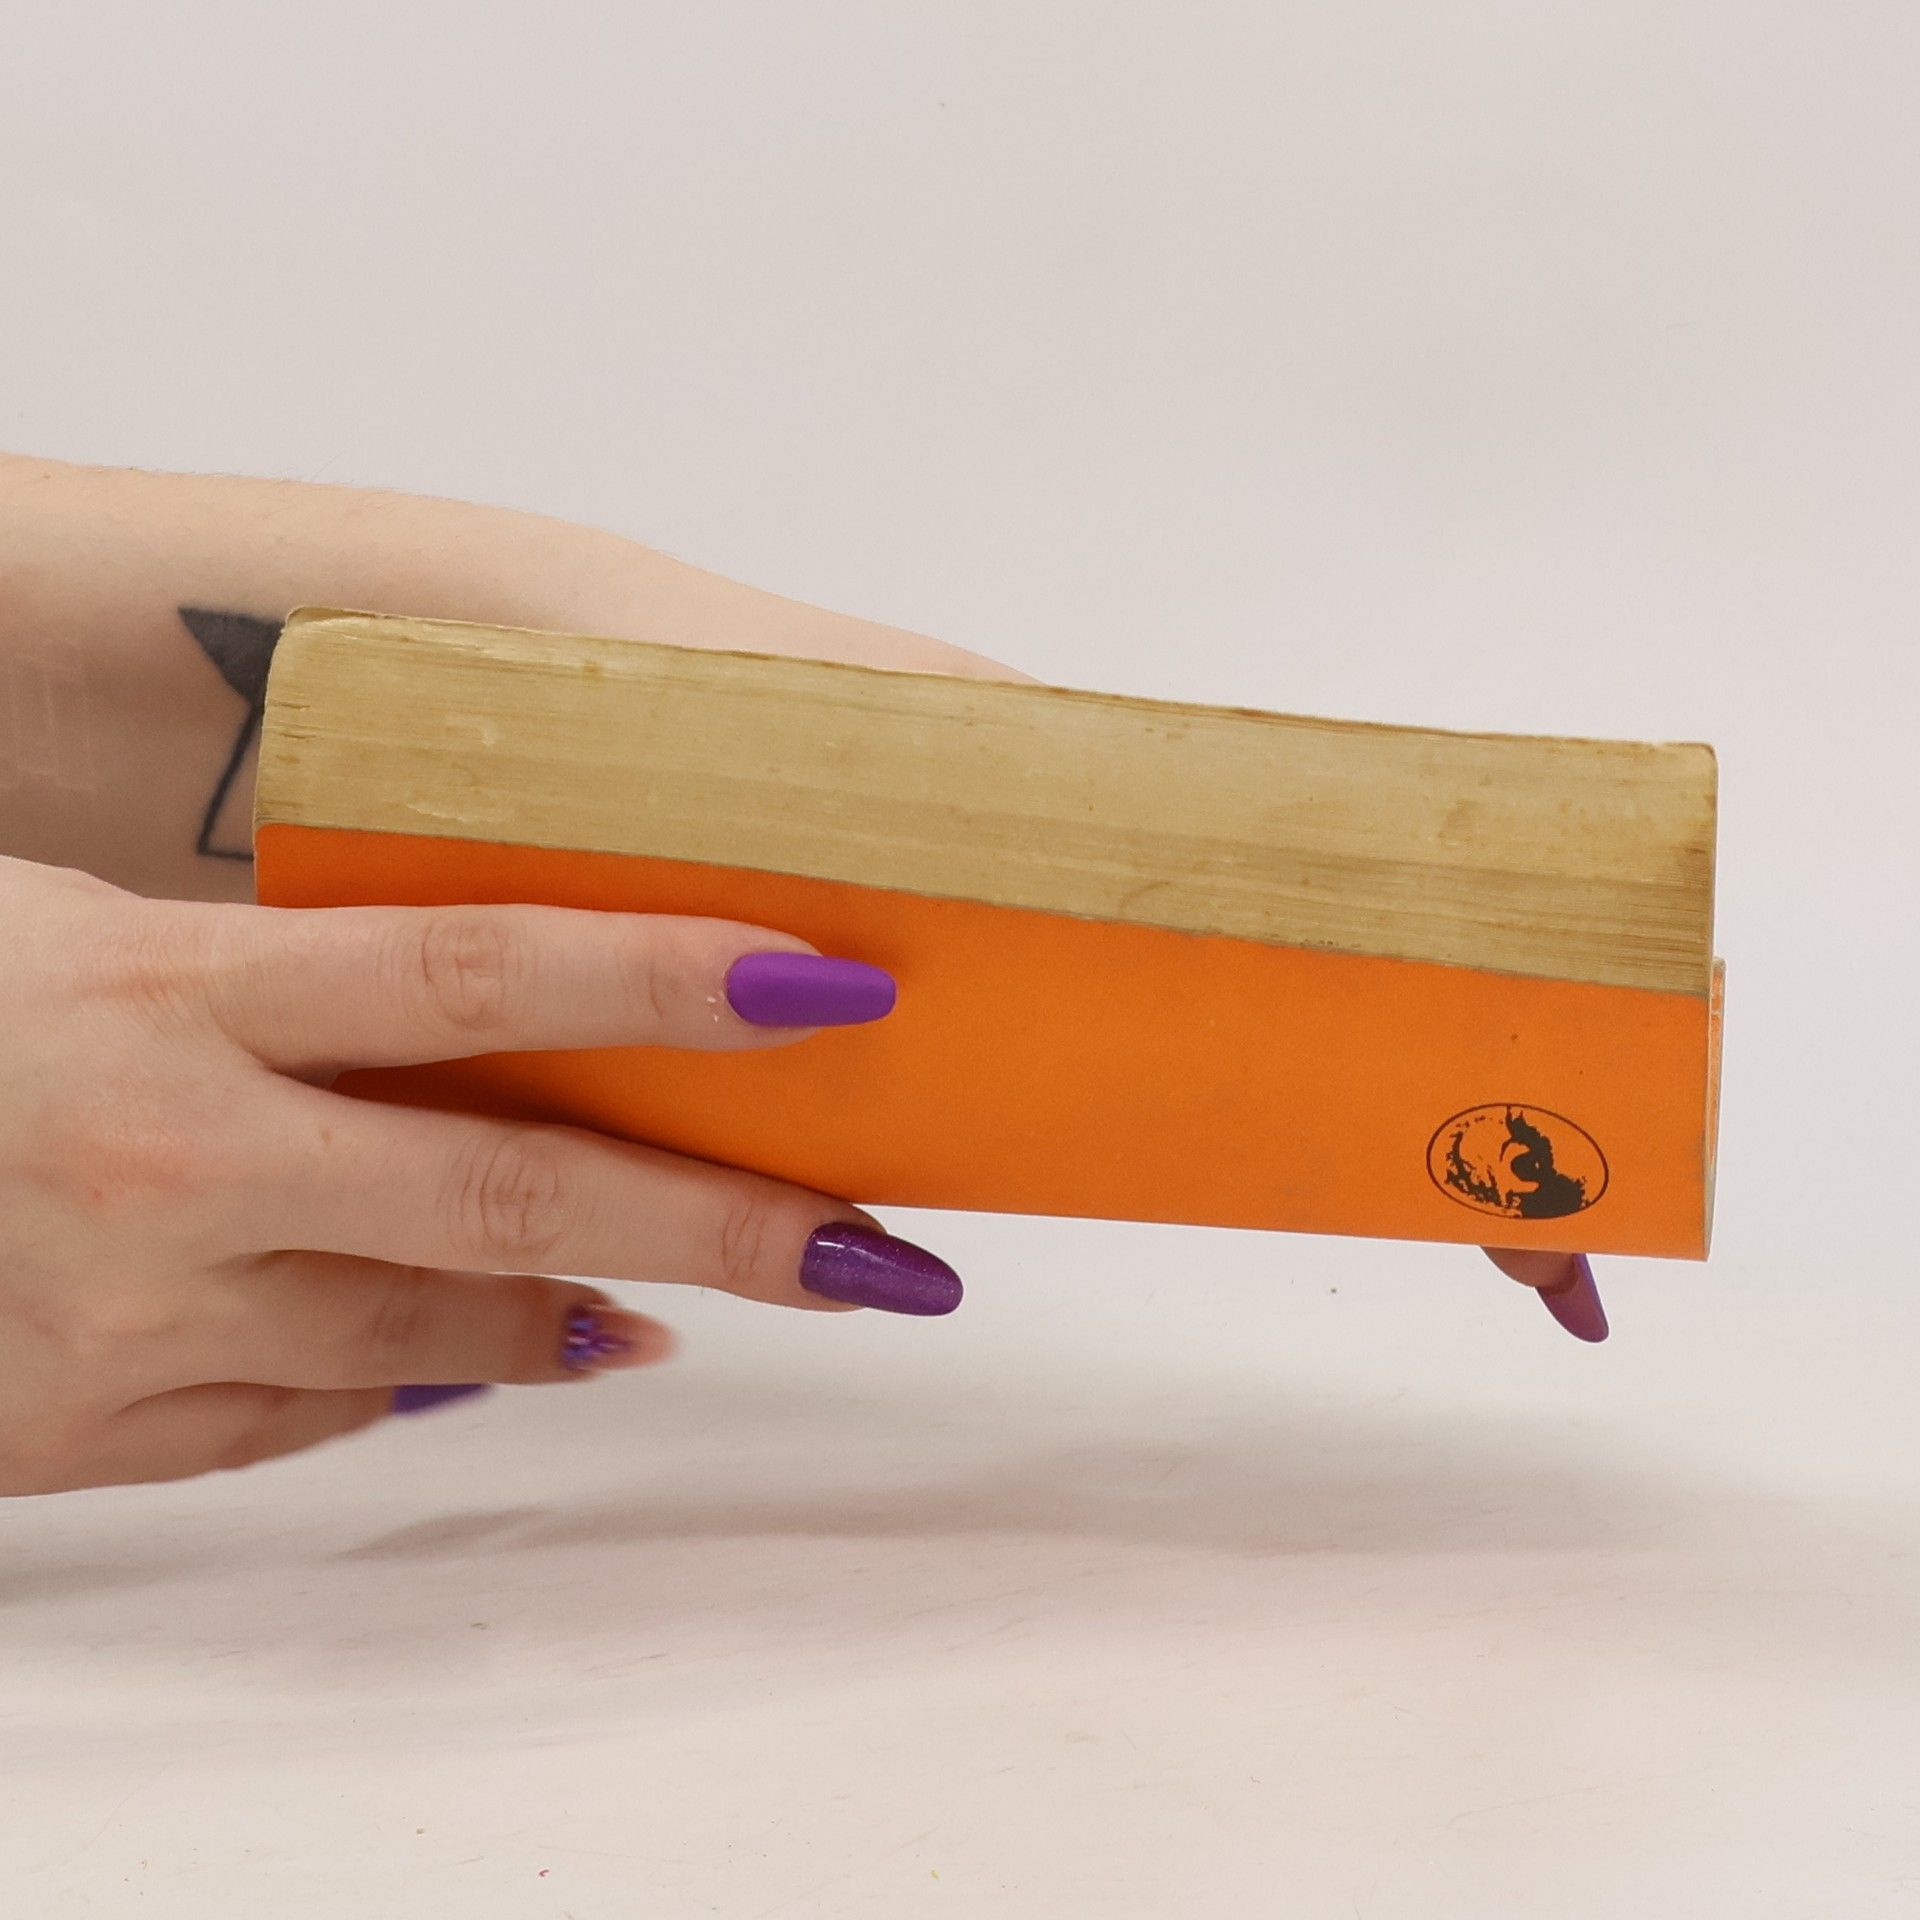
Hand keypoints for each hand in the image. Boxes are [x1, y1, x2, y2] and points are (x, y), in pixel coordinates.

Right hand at [0, 855, 956, 1493]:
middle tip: (884, 1250)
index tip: (830, 986)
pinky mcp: (95, 1432)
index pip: (479, 973)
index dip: (669, 976)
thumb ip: (298, 992)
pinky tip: (527, 1352)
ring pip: (440, 1338)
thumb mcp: (89, 940)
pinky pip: (322, 1415)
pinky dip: (445, 1383)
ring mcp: (139, 1320)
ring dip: (596, 1312)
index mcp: (166, 997)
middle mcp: (173, 1163)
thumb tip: (510, 1041)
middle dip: (724, 1227)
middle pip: (510, 1195)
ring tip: (724, 1283)